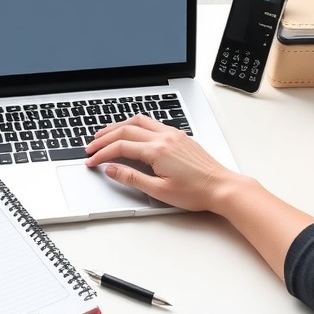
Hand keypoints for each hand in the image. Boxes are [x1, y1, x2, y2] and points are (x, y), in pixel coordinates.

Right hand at [84, 114, 236, 211]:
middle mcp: (164, 137)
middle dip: (105, 138)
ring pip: (139, 121)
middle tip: (91, 147)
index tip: (91, 161)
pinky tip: (132, 131)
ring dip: (119, 126)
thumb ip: (132, 178)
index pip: (121, 147)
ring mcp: (173, 134)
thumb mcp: (159, 191)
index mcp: (157, 150)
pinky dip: (135, 125)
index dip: (102, 154)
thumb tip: (112, 169)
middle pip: (126, 130)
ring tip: (106, 134)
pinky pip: (152, 123)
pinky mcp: (179, 136)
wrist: (222, 187)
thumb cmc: (196, 192)